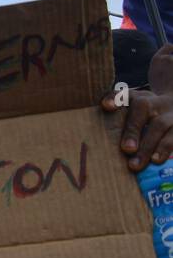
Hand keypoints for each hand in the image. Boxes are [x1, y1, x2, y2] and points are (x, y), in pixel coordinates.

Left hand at [102, 45, 172, 169]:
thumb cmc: (142, 114)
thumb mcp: (130, 109)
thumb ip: (113, 114)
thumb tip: (92, 125)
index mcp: (137, 97)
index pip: (124, 94)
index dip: (115, 99)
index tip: (106, 106)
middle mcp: (154, 102)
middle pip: (143, 111)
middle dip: (133, 130)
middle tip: (125, 149)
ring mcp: (170, 114)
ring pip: (162, 126)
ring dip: (150, 145)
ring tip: (137, 163)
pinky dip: (166, 149)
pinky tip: (157, 161)